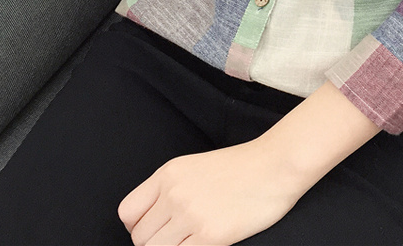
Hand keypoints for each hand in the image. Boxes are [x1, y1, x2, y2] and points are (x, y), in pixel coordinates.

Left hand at [117, 140, 304, 245]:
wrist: (275, 165)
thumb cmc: (243, 166)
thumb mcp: (196, 167)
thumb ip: (172, 189)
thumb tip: (156, 221)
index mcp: (168, 173)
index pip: (127, 213)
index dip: (138, 227)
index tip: (156, 230)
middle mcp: (174, 193)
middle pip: (140, 239)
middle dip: (156, 244)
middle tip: (180, 239)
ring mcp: (191, 215)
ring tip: (193, 241)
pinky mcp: (211, 236)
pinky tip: (205, 244)